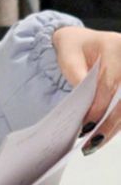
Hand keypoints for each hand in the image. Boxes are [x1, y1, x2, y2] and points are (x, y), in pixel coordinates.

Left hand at [52, 26, 120, 154]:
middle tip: (93, 141)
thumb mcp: (68, 55)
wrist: (81, 41)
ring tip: (96, 143)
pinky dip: (118, 122)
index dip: (99, 106)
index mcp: (115, 46)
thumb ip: (76, 74)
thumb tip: (87, 106)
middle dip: (111, 123)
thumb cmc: (73, 47)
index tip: (88, 125)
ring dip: (115, 127)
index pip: (110, 82)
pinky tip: (105, 134)